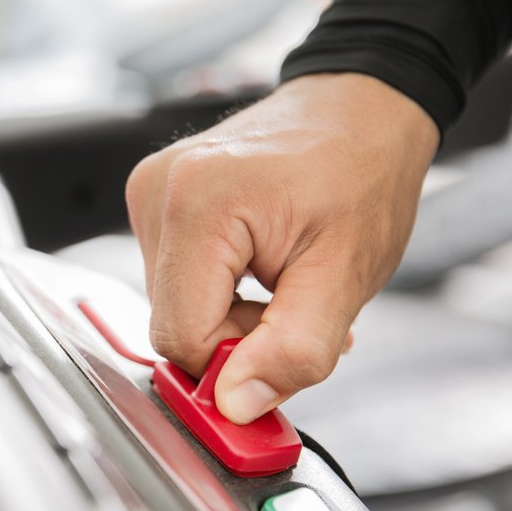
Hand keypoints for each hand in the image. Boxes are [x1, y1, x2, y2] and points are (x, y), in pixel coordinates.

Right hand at [126, 73, 438, 422]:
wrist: (359, 107)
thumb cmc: (361, 172)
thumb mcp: (346, 274)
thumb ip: (294, 349)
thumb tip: (235, 403)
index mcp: (199, 205)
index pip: (180, 336)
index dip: (231, 363)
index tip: (281, 355)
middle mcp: (159, 192)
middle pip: (173, 322)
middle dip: (234, 336)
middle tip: (292, 307)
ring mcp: (150, 193)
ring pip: (172, 305)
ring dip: (227, 314)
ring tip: (281, 281)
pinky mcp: (154, 199)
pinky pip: (173, 278)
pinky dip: (216, 290)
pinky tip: (256, 267)